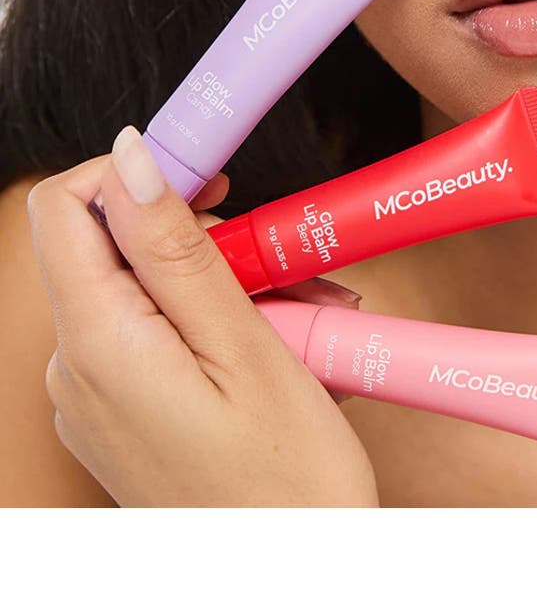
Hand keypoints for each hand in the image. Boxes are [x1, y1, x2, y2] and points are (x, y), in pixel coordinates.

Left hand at [26, 127, 378, 506]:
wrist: (294, 581)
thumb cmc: (287, 485)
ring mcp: (92, 400)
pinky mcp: (118, 418)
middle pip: (111, 247)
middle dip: (201, 238)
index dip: (132, 173)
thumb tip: (128, 159)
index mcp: (96, 346)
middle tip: (283, 271)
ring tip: (300, 323)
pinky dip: (212, 324)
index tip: (210, 184)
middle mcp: (73, 372)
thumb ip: (173, 249)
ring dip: (222, 284)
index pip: (62, 208)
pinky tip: (274, 351)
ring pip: (143, 290)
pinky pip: (153, 336)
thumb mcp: (244, 346)